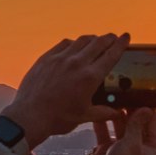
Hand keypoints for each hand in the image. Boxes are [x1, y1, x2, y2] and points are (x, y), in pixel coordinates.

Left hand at [3, 34, 127, 147]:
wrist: (30, 116)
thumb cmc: (58, 118)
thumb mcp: (85, 116)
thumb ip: (104, 112)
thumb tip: (118, 113)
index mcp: (90, 77)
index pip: (111, 54)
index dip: (121, 43)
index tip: (126, 36)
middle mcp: (77, 63)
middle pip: (98, 42)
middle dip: (109, 38)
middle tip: (113, 37)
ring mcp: (60, 58)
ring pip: (81, 40)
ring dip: (92, 39)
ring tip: (96, 40)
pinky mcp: (47, 58)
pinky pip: (64, 44)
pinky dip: (73, 42)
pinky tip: (74, 46)